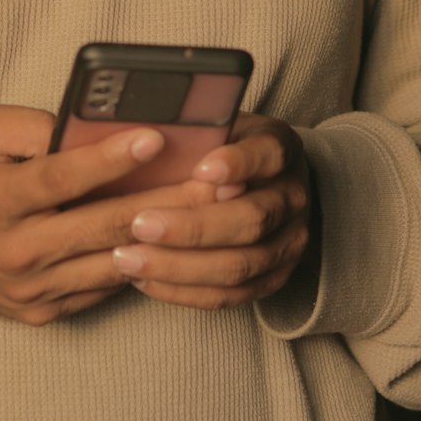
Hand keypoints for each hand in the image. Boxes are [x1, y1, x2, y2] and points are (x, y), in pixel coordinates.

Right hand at [0, 100, 217, 324]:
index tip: (153, 138)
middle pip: (102, 225)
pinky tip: (173, 239)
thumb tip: (78, 123)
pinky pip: (100, 286)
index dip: (109, 159)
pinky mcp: (42, 311)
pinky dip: (136, 261)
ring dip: (163, 236)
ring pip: (111, 261)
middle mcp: (14, 251)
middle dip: (164, 201)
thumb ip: (20, 123)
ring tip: (210, 209)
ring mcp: (31, 288)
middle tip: (213, 180)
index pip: (60, 179)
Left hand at [109, 113, 313, 308]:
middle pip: (251, 219)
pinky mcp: (273, 280)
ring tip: (128, 258)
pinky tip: (144, 279)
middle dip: (192, 227)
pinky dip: (184, 291)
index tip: (200, 169)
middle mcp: (292, 197)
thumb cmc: (222, 147)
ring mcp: (288, 243)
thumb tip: (138, 128)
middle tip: (139, 223)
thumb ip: (194, 129)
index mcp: (280, 148)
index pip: (268, 154)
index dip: (238, 163)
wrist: (264, 184)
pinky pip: (230, 296)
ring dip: (179, 266)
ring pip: (238, 265)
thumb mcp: (218, 124)